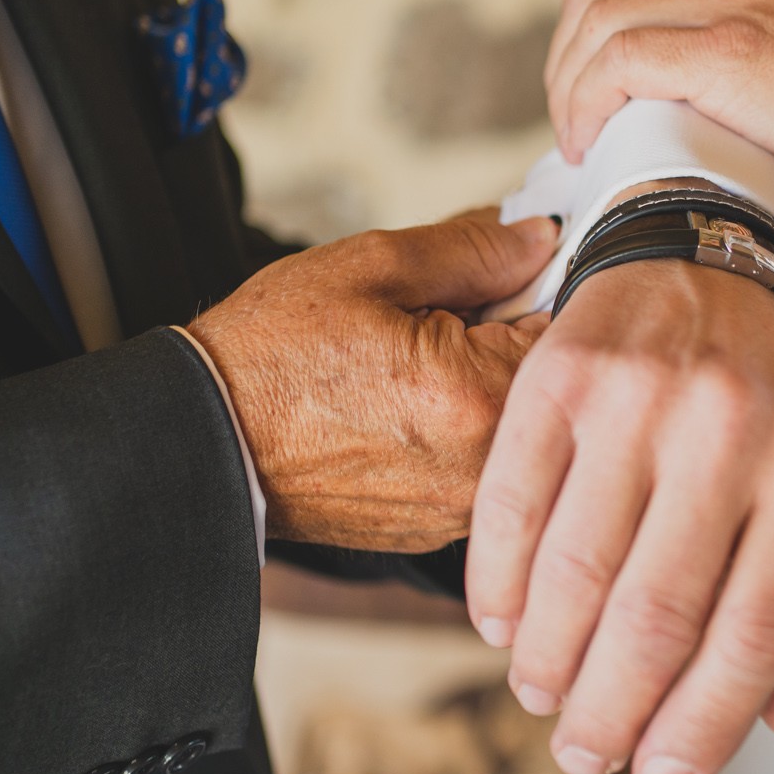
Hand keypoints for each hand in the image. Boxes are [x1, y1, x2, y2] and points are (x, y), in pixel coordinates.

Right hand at [188, 208, 560, 552]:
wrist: (200, 444)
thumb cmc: (271, 353)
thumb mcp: (372, 267)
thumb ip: (475, 249)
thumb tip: (543, 241)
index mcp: (474, 394)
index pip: (573, 332)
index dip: (550, 291)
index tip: (519, 273)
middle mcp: (482, 467)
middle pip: (555, 391)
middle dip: (524, 342)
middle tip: (461, 315)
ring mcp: (460, 510)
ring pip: (524, 435)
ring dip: (495, 391)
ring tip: (428, 364)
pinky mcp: (437, 532)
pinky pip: (485, 470)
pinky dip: (467, 435)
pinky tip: (412, 409)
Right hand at [464, 256, 773, 773]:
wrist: (701, 258)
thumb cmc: (761, 395)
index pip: (758, 628)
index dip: (705, 722)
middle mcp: (731, 426)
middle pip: (658, 614)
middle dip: (613, 710)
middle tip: (586, 753)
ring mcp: (642, 397)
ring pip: (577, 571)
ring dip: (550, 661)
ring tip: (543, 695)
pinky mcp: (561, 375)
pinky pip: (512, 505)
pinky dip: (499, 584)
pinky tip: (502, 625)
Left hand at [546, 0, 773, 190]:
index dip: (596, 4)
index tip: (594, 63)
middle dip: (568, 50)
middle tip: (575, 107)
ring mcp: (725, 0)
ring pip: (598, 23)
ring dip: (569, 84)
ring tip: (577, 134)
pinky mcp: (720, 51)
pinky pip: (617, 63)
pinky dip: (585, 102)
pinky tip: (588, 138)